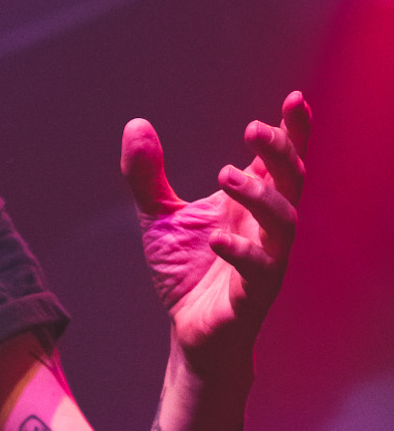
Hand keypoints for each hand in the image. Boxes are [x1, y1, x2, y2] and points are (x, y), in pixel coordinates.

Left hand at [122, 91, 309, 370]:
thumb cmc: (187, 272)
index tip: (294, 99)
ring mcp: (266, 260)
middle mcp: (265, 227)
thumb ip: (148, 176)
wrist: (188, 331)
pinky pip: (262, 271)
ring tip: (227, 176)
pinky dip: (243, 253)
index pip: (281, 161)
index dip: (293, 131)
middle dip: (280, 153)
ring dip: (261, 196)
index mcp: (251, 203)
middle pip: (292, 181)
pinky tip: (218, 240)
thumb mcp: (159, 218)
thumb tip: (135, 125)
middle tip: (253, 130)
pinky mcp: (254, 296)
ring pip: (284, 222)